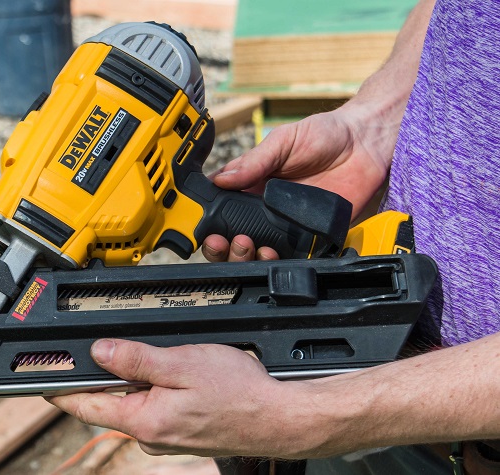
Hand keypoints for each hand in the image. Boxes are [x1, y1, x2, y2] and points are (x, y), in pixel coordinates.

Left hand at [46, 339, 309, 457]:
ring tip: (159, 356)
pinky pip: (156, 406)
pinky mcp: (181, 432)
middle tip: (114, 345)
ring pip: (136, 401)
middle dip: (108, 373)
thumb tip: (99, 352)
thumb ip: (136, 358)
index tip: (42, 375)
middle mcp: (150, 435)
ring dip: (137, 379)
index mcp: (143, 420)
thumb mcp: (181, 364)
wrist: (277, 418)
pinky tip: (178, 374)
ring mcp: (166, 436)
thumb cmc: (238, 393)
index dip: (61, 387)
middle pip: (111, 400)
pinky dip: (157, 388)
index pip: (86, 404)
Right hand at [203, 105, 395, 262]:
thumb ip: (254, 161)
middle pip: (234, 236)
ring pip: (258, 252)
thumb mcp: (283, 141)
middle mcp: (266, 207)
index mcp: (253, 184)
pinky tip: (273, 254)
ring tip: (249, 246)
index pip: (222, 207)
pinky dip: (278, 261)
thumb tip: (221, 179)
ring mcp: (287, 224)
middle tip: (228, 241)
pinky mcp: (311, 235)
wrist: (367, 144)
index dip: (210, 221)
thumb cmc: (325, 134)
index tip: (206, 227)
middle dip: (224, 246)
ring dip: (246, 255)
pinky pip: (292, 256)